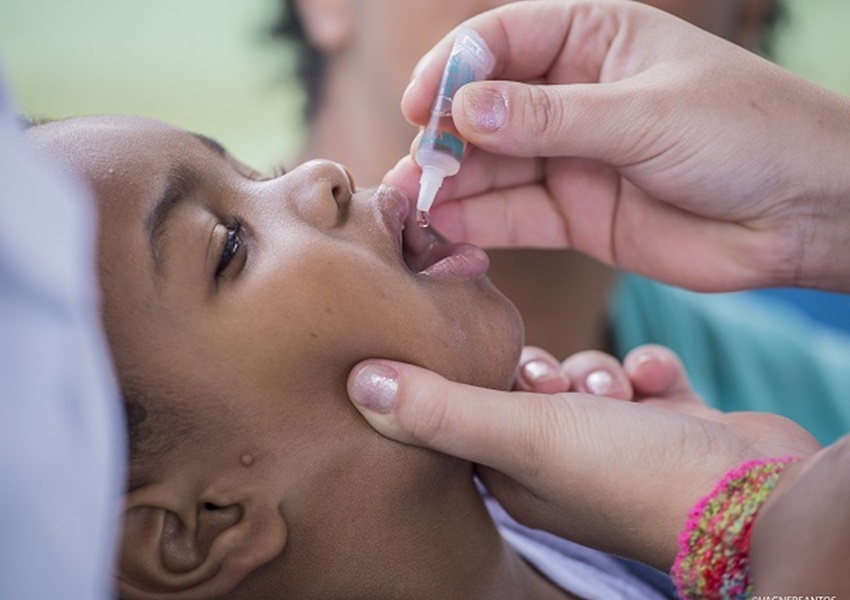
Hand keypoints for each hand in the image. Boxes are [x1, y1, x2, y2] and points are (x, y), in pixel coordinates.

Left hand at [347, 345, 820, 569]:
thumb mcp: (524, 434)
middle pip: (525, 389)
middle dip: (541, 369)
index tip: (470, 339)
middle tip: (554, 380)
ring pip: (583, 379)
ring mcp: (615, 448)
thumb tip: (357, 383)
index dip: (463, 374)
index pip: (463, 415)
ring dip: (599, 370)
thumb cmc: (629, 474)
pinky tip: (659, 384)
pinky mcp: (664, 425)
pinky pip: (638, 375)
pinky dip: (646, 369)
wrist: (752, 497)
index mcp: (512, 477)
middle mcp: (558, 467)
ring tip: (620, 391)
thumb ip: (440, 409)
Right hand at [384, 0, 849, 291]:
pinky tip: (445, 231)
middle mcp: (574, 98)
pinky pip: (516, 217)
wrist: (802, 214)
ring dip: (450, 186)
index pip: (502, 41)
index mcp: (594, 41)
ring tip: (410, 207)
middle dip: (443, 139)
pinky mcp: (578, 215)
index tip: (419, 105)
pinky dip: (480, 224)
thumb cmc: (745, 134)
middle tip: (409, 170)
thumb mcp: (643, 114)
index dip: (453, 70)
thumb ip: (551, 118)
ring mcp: (572, 158)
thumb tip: (463, 112)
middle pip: (486, 110)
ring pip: (494, 168)